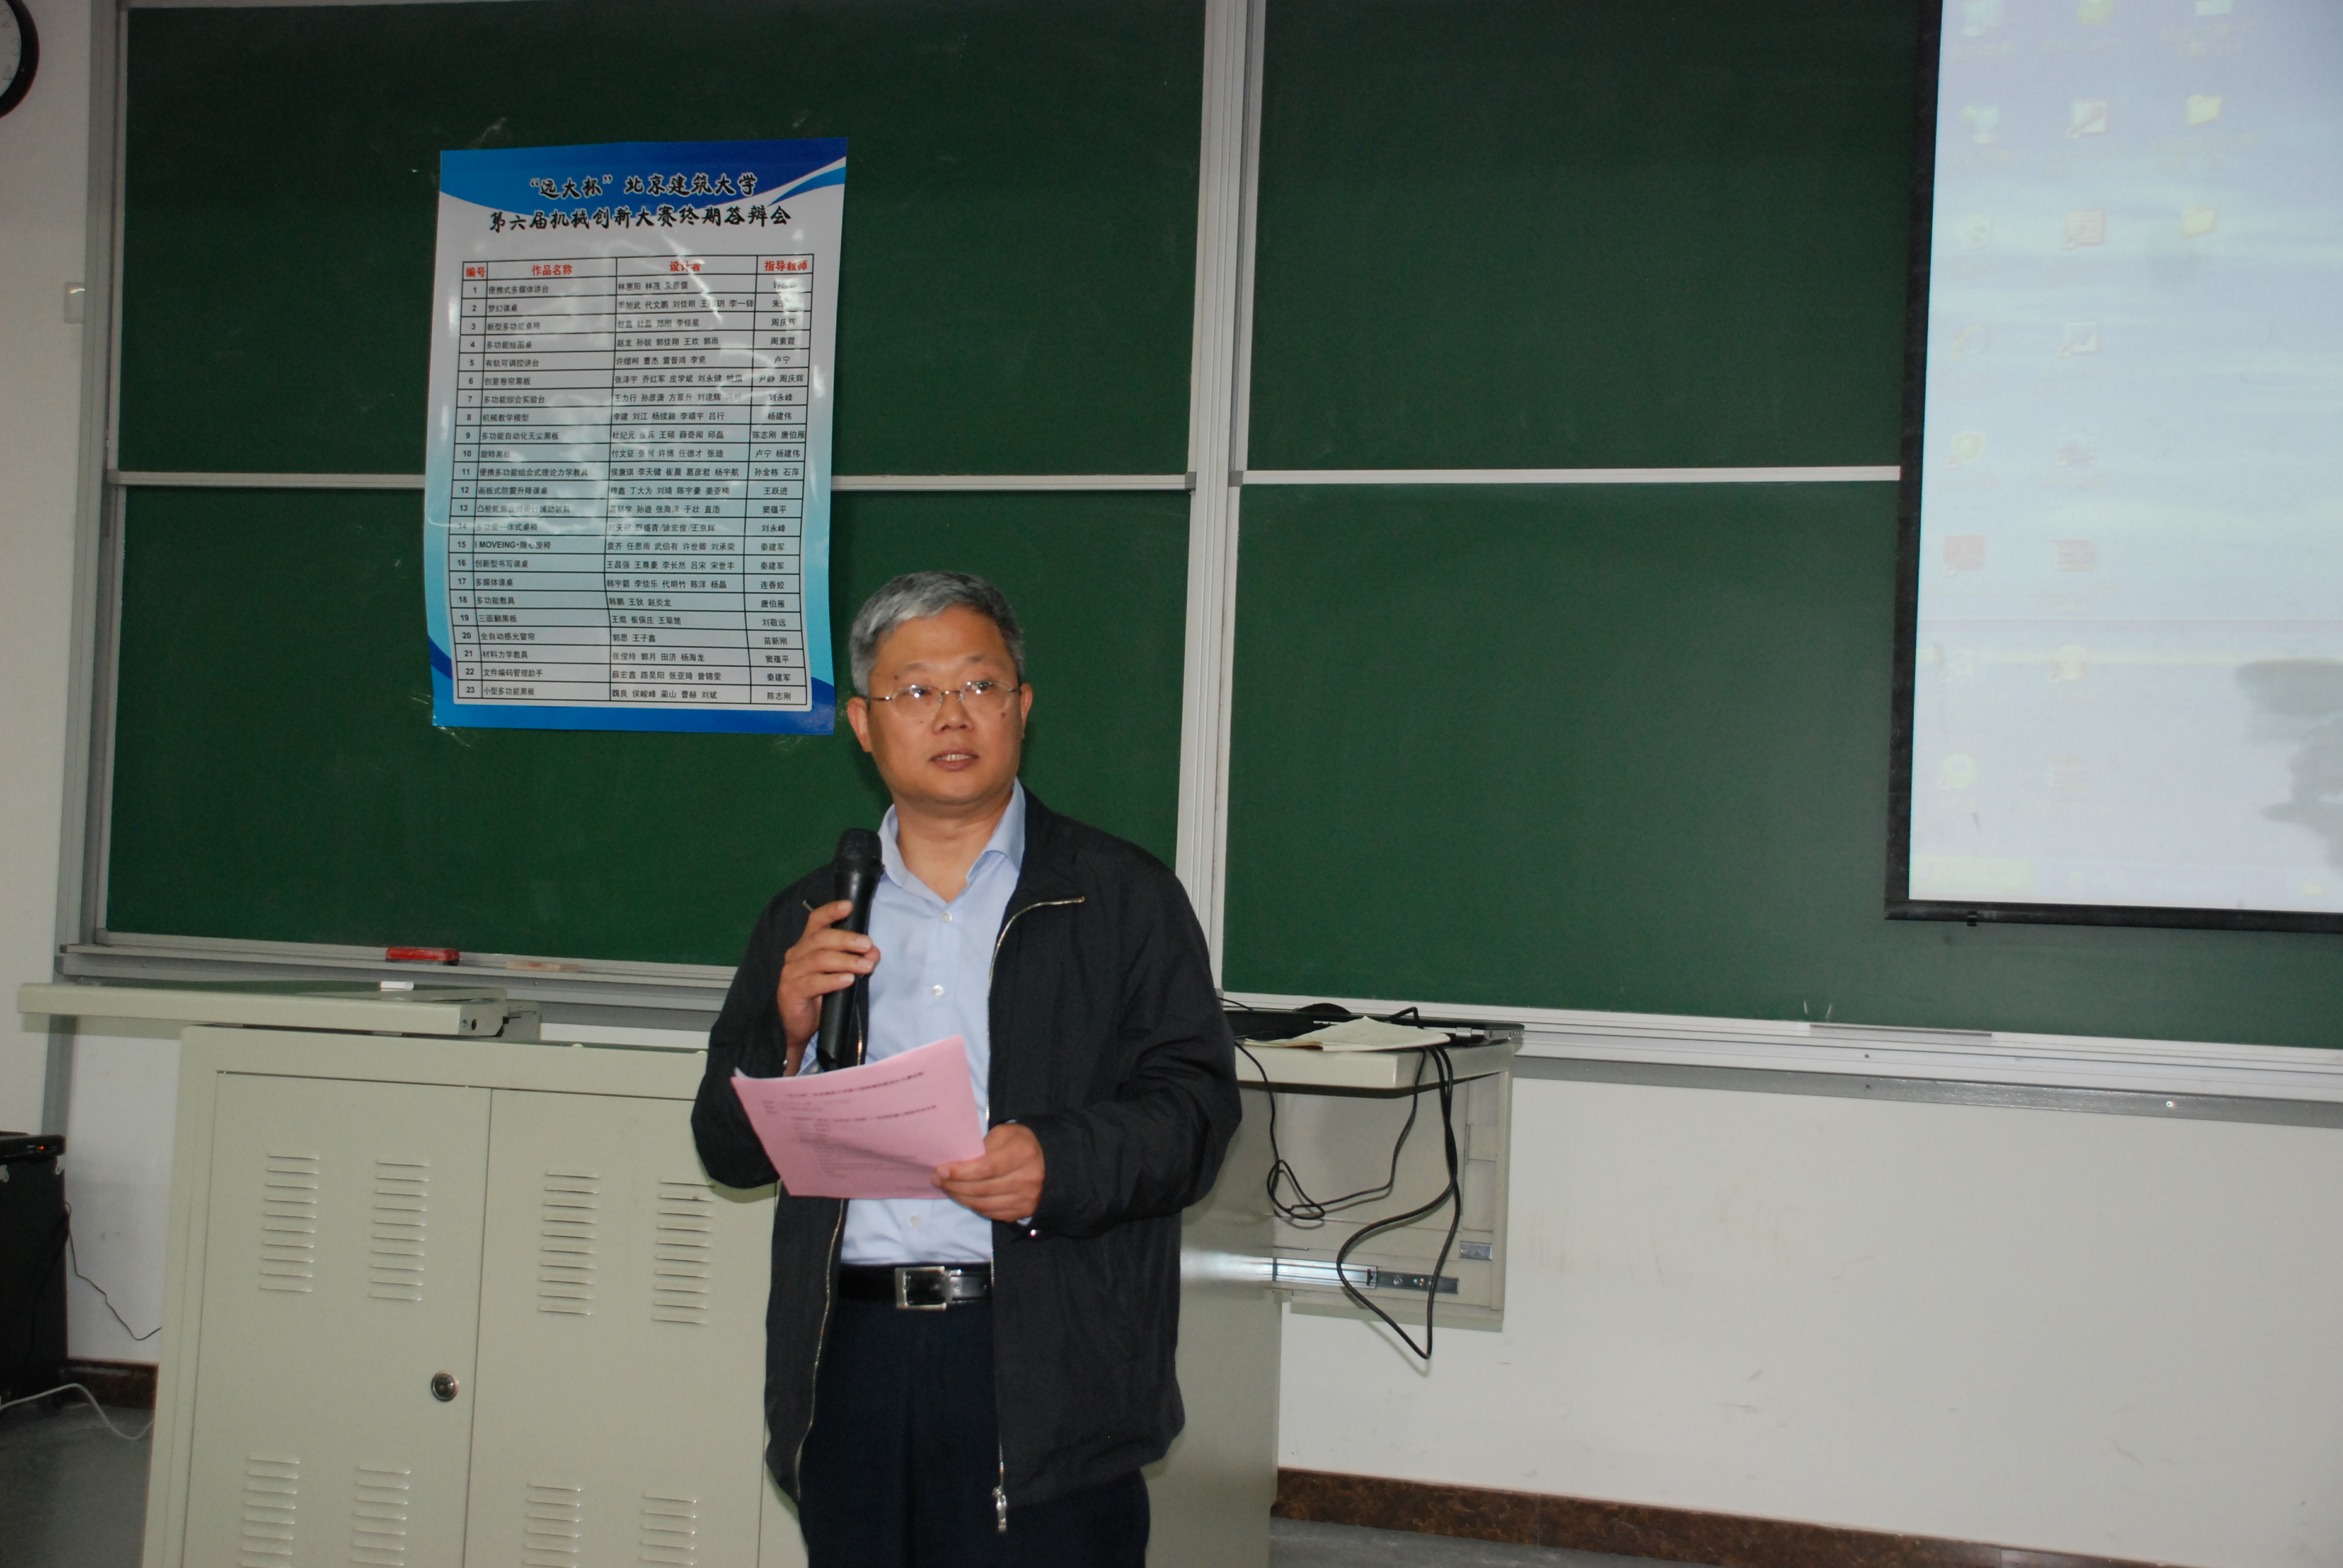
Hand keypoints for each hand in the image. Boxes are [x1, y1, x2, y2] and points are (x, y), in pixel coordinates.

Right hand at [776, 900, 878, 1070]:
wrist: (799, 1025)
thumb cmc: (819, 995)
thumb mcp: (839, 974)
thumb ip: (855, 960)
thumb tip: (873, 953)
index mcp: (806, 945)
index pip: (815, 921)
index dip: (831, 911)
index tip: (849, 906)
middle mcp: (796, 955)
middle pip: (820, 938)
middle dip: (846, 939)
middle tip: (867, 945)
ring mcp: (791, 973)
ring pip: (819, 959)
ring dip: (845, 961)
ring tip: (865, 966)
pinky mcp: (791, 991)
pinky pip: (813, 983)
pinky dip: (832, 980)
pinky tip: (847, 981)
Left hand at [934, 1124, 1044, 1222]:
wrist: (1052, 1160)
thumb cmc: (1022, 1142)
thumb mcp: (1005, 1134)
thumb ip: (983, 1146)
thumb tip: (958, 1163)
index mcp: (1022, 1154)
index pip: (986, 1168)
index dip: (961, 1172)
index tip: (941, 1170)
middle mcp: (1027, 1179)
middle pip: (981, 1189)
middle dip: (954, 1185)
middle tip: (937, 1179)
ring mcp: (1026, 1199)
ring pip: (984, 1204)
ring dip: (960, 1197)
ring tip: (947, 1188)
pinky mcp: (1024, 1211)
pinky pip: (992, 1213)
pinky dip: (974, 1206)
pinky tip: (965, 1196)